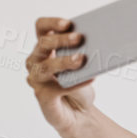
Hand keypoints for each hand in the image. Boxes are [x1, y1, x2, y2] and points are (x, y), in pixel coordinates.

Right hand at [25, 17, 96, 137]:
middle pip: (43, 44)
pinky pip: (57, 88)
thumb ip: (85, 52)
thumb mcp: (84, 65)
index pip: (41, 28)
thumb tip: (101, 40)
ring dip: (64, 61)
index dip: (52, 23)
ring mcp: (37, 79)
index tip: (68, 23)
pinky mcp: (43, 96)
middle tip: (80, 38)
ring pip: (46, 66)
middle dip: (62, 40)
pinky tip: (91, 78)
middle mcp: (36, 61)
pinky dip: (75, 84)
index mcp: (45, 48)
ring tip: (81, 59)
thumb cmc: (79, 84)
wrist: (79, 113)